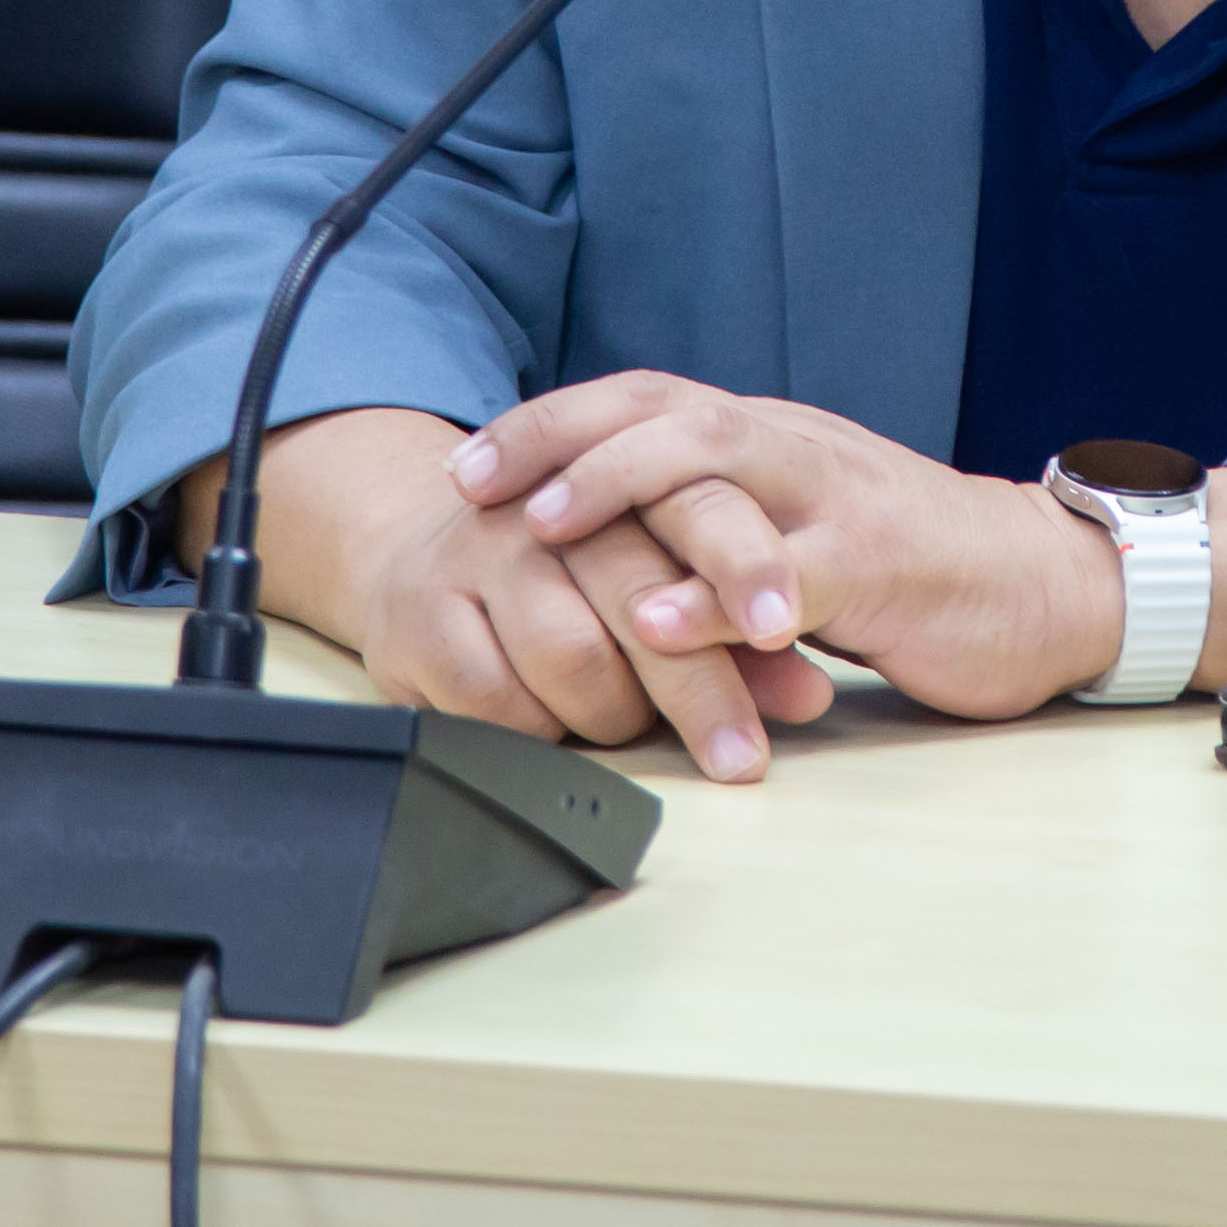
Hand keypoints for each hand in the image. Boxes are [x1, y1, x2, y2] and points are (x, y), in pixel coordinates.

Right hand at [250, 406, 838, 782]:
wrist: (425, 550)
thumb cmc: (576, 575)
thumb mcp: (667, 581)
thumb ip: (737, 632)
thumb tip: (809, 696)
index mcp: (626, 470)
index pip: (697, 503)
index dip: (744, 564)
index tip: (784, 628)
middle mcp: (549, 501)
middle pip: (637, 592)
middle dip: (699, 686)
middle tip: (741, 755)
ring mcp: (478, 553)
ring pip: (571, 656)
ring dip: (614, 715)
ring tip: (623, 719)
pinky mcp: (417, 615)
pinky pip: (498, 703)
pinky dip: (540, 732)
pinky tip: (549, 721)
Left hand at [454, 375, 1125, 721]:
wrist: (1051, 585)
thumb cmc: (917, 566)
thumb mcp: (800, 529)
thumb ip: (720, 525)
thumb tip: (616, 550)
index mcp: (771, 441)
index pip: (647, 401)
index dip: (555, 424)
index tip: (473, 463)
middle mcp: (793, 451)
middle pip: (664, 412)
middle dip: (561, 440)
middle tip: (478, 481)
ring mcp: (836, 504)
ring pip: (718, 468)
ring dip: (623, 489)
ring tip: (548, 525)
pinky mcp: (880, 570)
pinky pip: (787, 575)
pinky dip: (716, 598)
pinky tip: (661, 623)